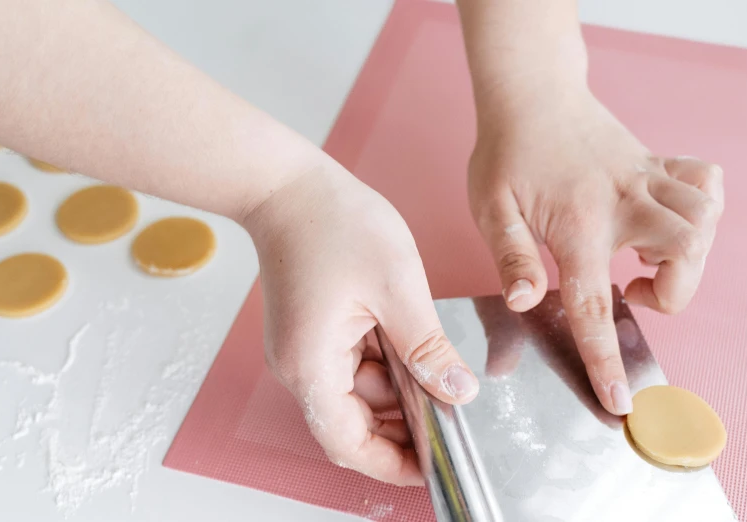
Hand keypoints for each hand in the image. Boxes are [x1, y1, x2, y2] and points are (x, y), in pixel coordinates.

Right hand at [243, 160, 478, 484]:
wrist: (289, 186)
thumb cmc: (333, 224)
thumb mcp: (397, 288)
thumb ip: (428, 348)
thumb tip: (457, 391)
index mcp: (313, 365)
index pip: (348, 443)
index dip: (391, 463)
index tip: (432, 466)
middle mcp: (300, 366)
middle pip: (354, 420)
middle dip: (403, 421)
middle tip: (450, 408)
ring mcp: (304, 349)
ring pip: (357, 391)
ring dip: (397, 387)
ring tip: (435, 364)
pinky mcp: (312, 332)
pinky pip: (351, 364)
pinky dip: (384, 362)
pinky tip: (408, 341)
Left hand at [468, 86, 722, 415]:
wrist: (529, 95)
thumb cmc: (505, 153)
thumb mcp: (492, 209)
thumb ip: (512, 257)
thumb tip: (526, 301)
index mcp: (577, 224)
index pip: (594, 303)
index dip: (606, 357)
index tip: (620, 400)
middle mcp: (623, 201)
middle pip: (685, 254)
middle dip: (673, 290)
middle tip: (630, 288)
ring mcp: (645, 178)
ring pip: (705, 218)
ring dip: (689, 253)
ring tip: (645, 257)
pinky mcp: (656, 161)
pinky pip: (706, 180)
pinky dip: (701, 207)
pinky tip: (665, 219)